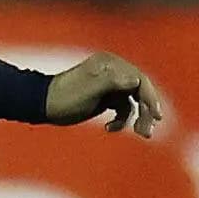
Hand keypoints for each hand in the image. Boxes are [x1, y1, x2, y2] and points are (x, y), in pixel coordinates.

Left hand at [46, 53, 169, 137]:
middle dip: (146, 111)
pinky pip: (123, 108)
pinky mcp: (105, 96)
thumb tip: (136, 80)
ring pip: (133, 101)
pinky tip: (110, 128)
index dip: (150, 97)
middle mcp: (112, 70)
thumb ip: (112, 83)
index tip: (156, 116)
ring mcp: (109, 84)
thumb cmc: (64, 97)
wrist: (42, 105)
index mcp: (109, 64)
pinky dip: (121, 120)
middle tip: (147, 132)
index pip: (139, 79)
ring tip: (139, 134)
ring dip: (137, 118)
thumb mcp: (89, 91)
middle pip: (139, 91)